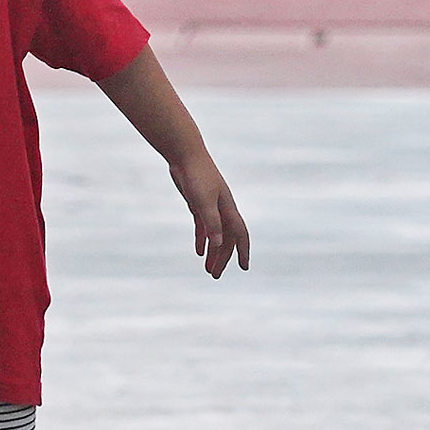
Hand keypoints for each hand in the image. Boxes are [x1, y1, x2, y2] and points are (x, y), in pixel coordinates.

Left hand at [173, 154, 249, 277]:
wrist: (185, 154)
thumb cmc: (196, 176)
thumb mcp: (202, 202)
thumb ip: (211, 223)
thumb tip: (219, 245)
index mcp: (228, 209)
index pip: (239, 235)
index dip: (243, 252)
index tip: (244, 268)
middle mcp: (222, 209)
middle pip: (226, 239)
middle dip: (222, 258)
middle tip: (215, 275)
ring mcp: (211, 206)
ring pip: (215, 234)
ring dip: (213, 252)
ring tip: (208, 269)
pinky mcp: (198, 203)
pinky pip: (203, 226)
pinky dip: (202, 239)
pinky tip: (199, 252)